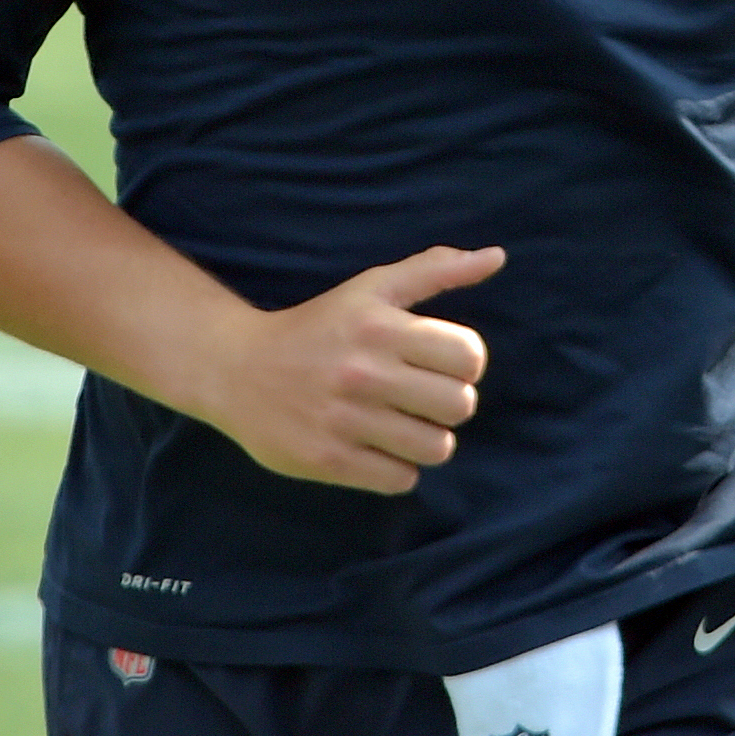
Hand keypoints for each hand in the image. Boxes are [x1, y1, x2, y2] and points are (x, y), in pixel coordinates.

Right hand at [200, 246, 502, 495]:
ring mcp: (345, 419)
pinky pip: (400, 479)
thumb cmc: (318, 325)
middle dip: (450, 404)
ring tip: (402, 424)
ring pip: (437, 448)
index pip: (469, 355)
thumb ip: (436, 269)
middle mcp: (363, 371)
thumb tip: (497, 256)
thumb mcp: (372, 288)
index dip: (465, 363)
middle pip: (460, 405)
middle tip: (422, 397)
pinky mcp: (328, 459)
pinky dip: (396, 467)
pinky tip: (375, 446)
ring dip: (427, 439)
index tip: (440, 363)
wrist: (236, 368)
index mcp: (379, 326)